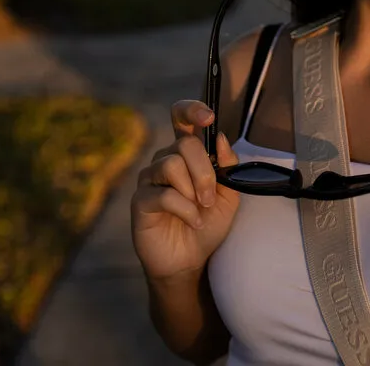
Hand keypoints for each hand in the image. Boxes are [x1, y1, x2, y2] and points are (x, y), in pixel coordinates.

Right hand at [131, 100, 240, 283]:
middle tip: (210, 197)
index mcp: (186, 153)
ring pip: (172, 165)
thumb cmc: (208, 223)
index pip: (180, 117)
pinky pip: (164, 194)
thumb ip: (227, 165)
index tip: (208, 117)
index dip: (191, 110)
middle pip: (183, 144)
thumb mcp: (228, 193)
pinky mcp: (140, 201)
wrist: (191, 260)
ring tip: (200, 209)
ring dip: (194, 189)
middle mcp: (165, 160)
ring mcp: (149, 179)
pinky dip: (185, 209)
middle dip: (204, 171)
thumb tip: (220, 138)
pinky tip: (192, 221)